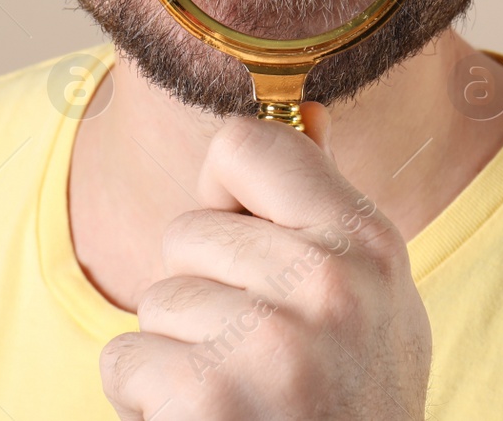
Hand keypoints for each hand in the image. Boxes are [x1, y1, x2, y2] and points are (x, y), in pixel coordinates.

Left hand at [99, 103, 432, 419]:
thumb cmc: (352, 409)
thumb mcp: (378, 307)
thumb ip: (329, 221)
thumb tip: (295, 111)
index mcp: (370, 244)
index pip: (248, 144)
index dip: (227, 197)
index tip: (247, 250)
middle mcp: (330, 282)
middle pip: (188, 232)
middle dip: (201, 297)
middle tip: (258, 362)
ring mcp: (273, 342)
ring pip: (155, 299)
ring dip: (175, 356)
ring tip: (238, 400)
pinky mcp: (212, 396)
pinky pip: (125, 359)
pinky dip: (147, 404)